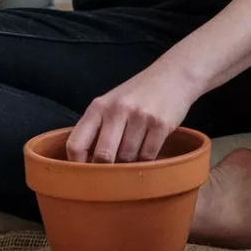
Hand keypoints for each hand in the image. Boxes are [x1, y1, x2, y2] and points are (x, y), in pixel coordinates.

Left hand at [67, 62, 200, 162]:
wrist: (174, 75)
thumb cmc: (137, 94)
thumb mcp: (110, 104)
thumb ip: (96, 129)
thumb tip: (86, 165)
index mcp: (98, 107)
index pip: (76, 144)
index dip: (76, 165)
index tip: (83, 175)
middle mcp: (117, 110)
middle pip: (103, 156)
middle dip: (105, 169)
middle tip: (110, 174)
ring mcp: (140, 117)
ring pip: (127, 158)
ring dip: (129, 164)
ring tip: (132, 155)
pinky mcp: (161, 124)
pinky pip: (148, 156)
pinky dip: (145, 160)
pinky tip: (146, 151)